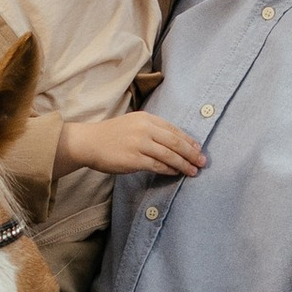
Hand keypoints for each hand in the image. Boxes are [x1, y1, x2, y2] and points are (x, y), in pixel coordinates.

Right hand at [55, 111, 207, 178]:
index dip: (189, 140)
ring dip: (184, 164)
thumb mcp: (133, 124)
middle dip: (191, 153)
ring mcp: (139, 144)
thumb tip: (174, 143)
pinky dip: (169, 169)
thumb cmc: (111, 135)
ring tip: (193, 171)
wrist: (88, 142)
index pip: (173, 129)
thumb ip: (151, 130)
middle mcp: (144, 129)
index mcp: (146, 118)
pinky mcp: (133, 159)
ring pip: (169, 155)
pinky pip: (157, 165)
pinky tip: (176, 173)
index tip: (199, 149)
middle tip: (203, 162)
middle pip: (175, 142)